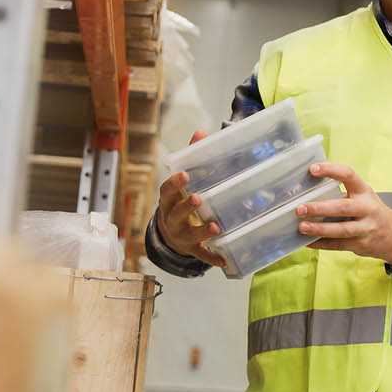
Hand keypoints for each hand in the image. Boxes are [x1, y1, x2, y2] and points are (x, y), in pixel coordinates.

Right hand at [154, 130, 225, 266]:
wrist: (171, 235)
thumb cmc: (180, 200)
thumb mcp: (182, 182)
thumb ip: (191, 157)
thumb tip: (200, 132)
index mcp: (168, 201)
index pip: (166, 191)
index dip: (175, 184)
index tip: (185, 175)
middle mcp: (171, 219)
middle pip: (174, 213)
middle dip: (185, 207)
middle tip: (198, 199)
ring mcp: (180, 236)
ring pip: (188, 235)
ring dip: (201, 231)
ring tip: (216, 227)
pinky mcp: (192, 249)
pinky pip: (202, 254)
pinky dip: (212, 257)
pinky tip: (224, 259)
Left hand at [296, 163, 391, 265]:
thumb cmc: (370, 211)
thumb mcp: (362, 196)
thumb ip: (341, 194)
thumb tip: (307, 194)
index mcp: (364, 191)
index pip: (348, 175)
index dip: (330, 170)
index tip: (312, 169)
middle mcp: (367, 208)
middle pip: (343, 207)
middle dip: (320, 208)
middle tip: (301, 208)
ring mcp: (365, 228)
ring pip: (341, 229)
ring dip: (319, 229)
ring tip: (302, 227)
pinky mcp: (361, 244)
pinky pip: (338, 245)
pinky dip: (321, 243)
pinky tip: (308, 241)